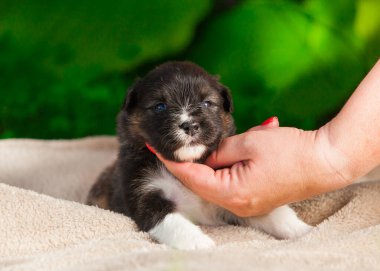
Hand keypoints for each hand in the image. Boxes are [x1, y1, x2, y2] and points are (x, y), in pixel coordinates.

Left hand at [154, 117, 350, 216]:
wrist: (325, 162)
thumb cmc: (289, 150)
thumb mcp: (248, 143)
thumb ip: (219, 150)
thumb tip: (203, 153)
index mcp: (232, 192)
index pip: (192, 176)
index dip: (173, 160)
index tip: (157, 147)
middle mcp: (237, 204)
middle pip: (202, 182)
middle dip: (189, 162)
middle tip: (175, 143)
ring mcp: (246, 204)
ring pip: (215, 184)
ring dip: (206, 165)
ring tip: (199, 147)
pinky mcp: (254, 199)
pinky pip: (229, 185)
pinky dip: (221, 170)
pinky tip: (222, 155)